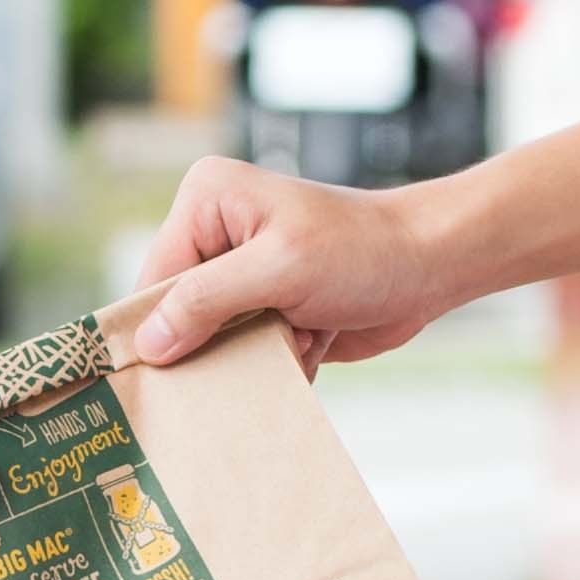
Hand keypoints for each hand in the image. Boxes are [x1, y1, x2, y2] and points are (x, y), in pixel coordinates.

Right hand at [126, 158, 459, 371]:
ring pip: (211, 340)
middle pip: (177, 312)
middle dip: (214, 343)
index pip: (155, 277)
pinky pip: (245, 350)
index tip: (160, 378)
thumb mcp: (280, 270)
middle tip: (253, 349)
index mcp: (207, 200)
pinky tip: (311, 341)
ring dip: (251, 354)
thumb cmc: (363, 250)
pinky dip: (275, 359)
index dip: (156, 329)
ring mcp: (242, 272)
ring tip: (295, 335)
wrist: (432, 266)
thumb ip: (207, 301)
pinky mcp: (266, 305)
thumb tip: (148, 342)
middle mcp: (217, 232)